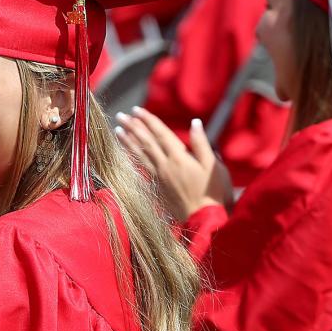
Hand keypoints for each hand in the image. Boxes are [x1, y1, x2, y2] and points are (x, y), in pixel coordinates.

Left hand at [115, 107, 232, 220]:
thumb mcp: (214, 166)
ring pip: (140, 155)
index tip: (136, 110)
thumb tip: (195, 122)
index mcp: (180, 158)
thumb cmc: (213, 193)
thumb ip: (202, 144)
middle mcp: (166, 165)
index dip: (148, 120)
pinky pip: (141, 168)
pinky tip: (126, 152)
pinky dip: (132, 158)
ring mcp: (159, 177)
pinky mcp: (157, 187)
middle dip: (132, 127)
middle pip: (146, 142)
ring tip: (117, 130)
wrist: (203, 220)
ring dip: (128, 141)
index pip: (160, 134)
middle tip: (120, 116)